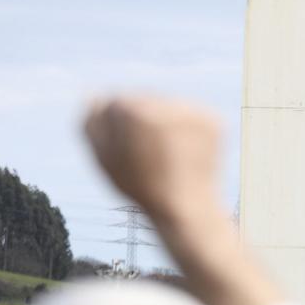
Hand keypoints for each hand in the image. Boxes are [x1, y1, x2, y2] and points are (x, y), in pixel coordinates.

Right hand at [84, 96, 223, 227]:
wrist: (187, 209)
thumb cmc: (141, 187)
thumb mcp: (104, 157)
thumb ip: (91, 123)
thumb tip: (94, 94)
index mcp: (130, 110)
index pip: (116, 103)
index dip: (120, 131)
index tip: (130, 154)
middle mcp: (163, 103)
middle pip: (145, 99)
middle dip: (144, 123)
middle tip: (152, 157)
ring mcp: (191, 110)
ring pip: (169, 105)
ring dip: (167, 124)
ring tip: (170, 155)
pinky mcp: (213, 119)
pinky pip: (192, 115)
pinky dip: (189, 130)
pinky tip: (187, 152)